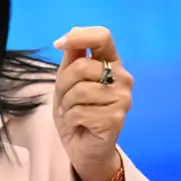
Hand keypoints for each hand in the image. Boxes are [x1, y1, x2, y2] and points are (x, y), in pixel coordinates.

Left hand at [52, 26, 132, 180]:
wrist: (84, 148)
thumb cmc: (77, 111)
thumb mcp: (68, 80)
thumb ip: (72, 57)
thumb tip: (71, 32)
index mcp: (112, 63)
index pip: (102, 36)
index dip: (78, 37)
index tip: (58, 44)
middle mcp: (122, 78)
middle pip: (82, 66)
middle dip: (64, 84)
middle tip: (67, 100)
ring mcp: (122, 99)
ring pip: (79, 91)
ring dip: (67, 105)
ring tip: (73, 113)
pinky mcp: (116, 119)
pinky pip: (80, 112)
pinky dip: (71, 120)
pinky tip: (79, 125)